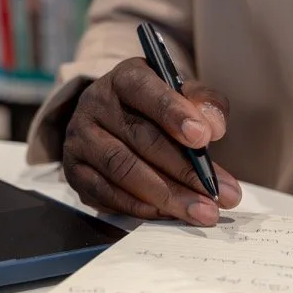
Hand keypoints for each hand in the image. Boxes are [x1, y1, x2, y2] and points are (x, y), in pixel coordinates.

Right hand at [62, 58, 241, 223]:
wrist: (114, 122)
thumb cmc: (156, 109)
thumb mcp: (183, 94)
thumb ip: (204, 103)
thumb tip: (214, 127)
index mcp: (123, 78)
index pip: (145, 90)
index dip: (174, 113)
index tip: (204, 137)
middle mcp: (95, 105)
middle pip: (140, 138)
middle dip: (184, 169)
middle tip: (217, 191)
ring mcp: (80, 140)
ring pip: (124, 170)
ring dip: (167, 195)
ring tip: (203, 212)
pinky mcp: (75, 172)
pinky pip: (108, 194)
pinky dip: (142, 207)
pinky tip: (170, 214)